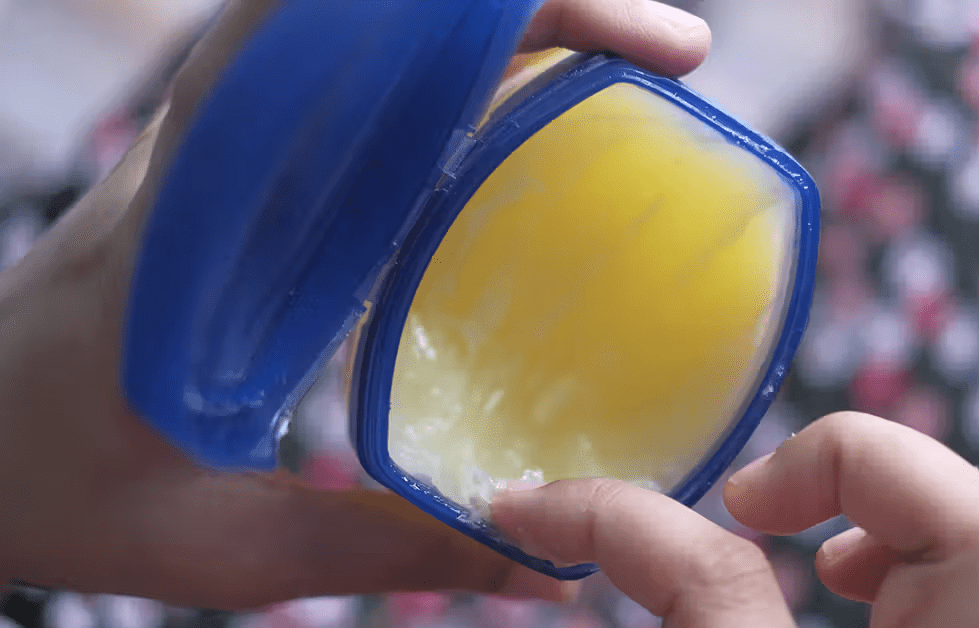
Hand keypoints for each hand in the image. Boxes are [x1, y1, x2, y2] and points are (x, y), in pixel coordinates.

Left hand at [0, 0, 708, 609]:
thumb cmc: (44, 489)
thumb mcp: (218, 544)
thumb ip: (386, 547)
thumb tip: (544, 559)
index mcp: (202, 215)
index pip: (353, 47)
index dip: (514, 17)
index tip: (639, 50)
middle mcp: (208, 152)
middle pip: (376, 10)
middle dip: (536, 7)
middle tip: (662, 55)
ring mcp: (209, 147)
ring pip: (352, 26)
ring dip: (487, 26)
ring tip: (607, 70)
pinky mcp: (217, 169)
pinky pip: (330, 78)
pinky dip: (430, 69)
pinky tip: (500, 122)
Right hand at [491, 412, 978, 626]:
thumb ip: (649, 598)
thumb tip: (524, 526)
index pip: (706, 580)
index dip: (608, 518)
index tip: (535, 508)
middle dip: (858, 463)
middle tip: (756, 500)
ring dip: (934, 508)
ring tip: (839, 549)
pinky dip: (973, 565)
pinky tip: (880, 588)